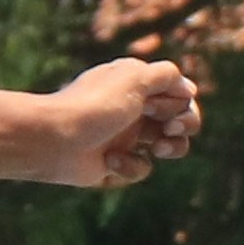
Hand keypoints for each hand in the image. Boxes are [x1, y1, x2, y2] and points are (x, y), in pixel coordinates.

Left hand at [32, 55, 203, 186]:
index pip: (178, 92)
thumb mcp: (135, 78)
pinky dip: (131, 165)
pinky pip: (142, 167)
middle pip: (180, 118)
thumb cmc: (94, 106)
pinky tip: (111, 160)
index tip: (169, 108)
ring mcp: (125, 136)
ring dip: (171, 147)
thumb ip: (167, 77)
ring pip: (168, 145)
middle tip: (172, 129)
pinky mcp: (116, 163)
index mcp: (136, 84)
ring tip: (157, 148)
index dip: (183, 103)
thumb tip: (189, 89)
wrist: (54, 140)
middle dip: (184, 124)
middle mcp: (133, 108)